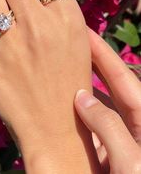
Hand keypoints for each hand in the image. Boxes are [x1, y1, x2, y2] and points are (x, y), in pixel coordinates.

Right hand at [75, 28, 140, 172]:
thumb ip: (107, 126)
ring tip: (60, 73)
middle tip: (68, 45)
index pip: (121, 76)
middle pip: (108, 86)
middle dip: (90, 64)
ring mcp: (118, 138)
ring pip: (96, 107)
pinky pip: (90, 129)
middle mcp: (132, 123)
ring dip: (80, 92)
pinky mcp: (107, 153)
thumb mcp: (132, 161)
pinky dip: (77, 118)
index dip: (102, 53)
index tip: (84, 32)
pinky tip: (61, 109)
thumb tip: (82, 98)